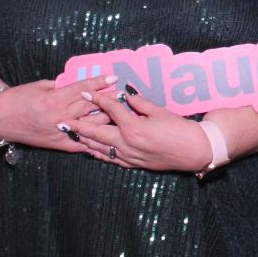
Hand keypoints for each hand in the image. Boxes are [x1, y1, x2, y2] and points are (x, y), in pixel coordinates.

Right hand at [0, 77, 114, 152]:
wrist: (1, 117)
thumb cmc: (19, 98)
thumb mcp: (41, 86)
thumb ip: (62, 86)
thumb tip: (80, 86)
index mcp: (55, 99)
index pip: (83, 89)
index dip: (100, 83)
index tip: (113, 78)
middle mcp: (60, 117)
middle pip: (91, 107)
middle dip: (108, 99)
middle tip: (122, 94)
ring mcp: (61, 132)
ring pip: (91, 126)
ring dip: (106, 119)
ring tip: (119, 113)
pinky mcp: (58, 144)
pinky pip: (82, 143)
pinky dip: (94, 139)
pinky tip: (107, 136)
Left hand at [62, 83, 212, 172]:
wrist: (192, 151)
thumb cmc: (179, 129)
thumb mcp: (159, 111)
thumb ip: (140, 103)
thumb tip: (127, 94)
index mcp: (133, 127)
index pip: (111, 110)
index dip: (98, 99)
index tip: (86, 92)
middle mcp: (127, 143)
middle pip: (96, 133)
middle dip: (79, 126)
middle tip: (64, 121)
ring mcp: (129, 156)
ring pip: (100, 149)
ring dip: (85, 141)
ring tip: (72, 135)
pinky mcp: (134, 164)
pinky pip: (111, 159)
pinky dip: (99, 153)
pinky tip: (91, 150)